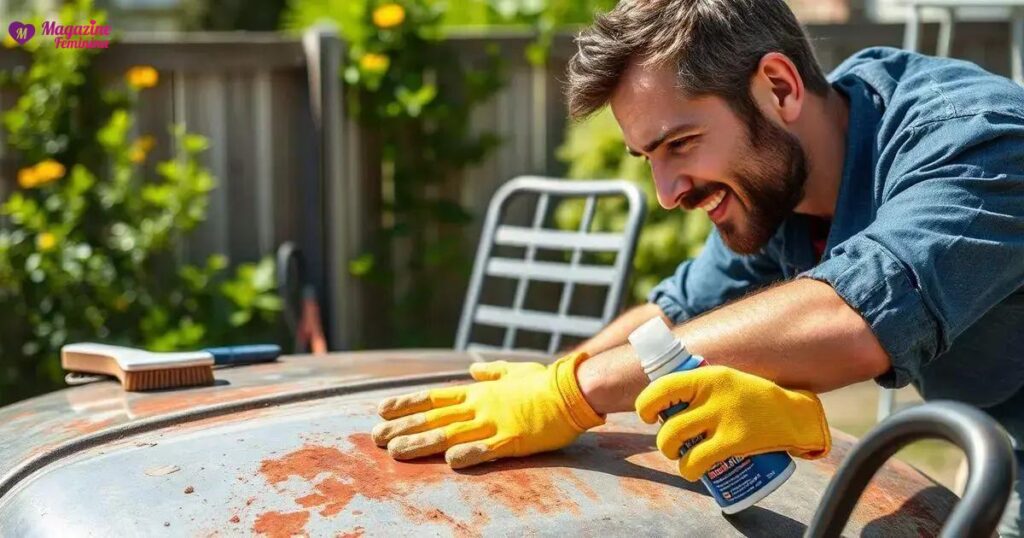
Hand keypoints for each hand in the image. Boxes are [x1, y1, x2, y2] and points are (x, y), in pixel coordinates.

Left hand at [371, 353, 604, 468]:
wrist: (572, 389)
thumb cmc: (545, 381)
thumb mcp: (514, 370)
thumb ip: (491, 372)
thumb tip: (473, 369)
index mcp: (479, 392)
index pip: (434, 397)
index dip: (407, 404)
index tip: (382, 409)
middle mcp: (480, 407)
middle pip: (434, 418)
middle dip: (403, 427)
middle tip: (376, 436)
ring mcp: (494, 423)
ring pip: (450, 434)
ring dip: (421, 444)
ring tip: (395, 452)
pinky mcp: (513, 439)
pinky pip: (487, 449)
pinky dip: (468, 455)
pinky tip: (448, 462)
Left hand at [635, 365, 830, 480]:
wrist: (795, 414)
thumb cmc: (753, 399)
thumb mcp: (725, 380)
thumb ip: (699, 387)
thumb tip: (663, 401)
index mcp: (708, 376)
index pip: (663, 387)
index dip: (645, 404)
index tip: (646, 415)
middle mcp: (713, 395)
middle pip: (668, 425)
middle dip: (663, 441)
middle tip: (672, 444)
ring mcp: (724, 418)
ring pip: (676, 443)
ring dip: (672, 456)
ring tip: (681, 458)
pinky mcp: (735, 441)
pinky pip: (697, 461)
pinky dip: (688, 471)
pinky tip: (693, 473)